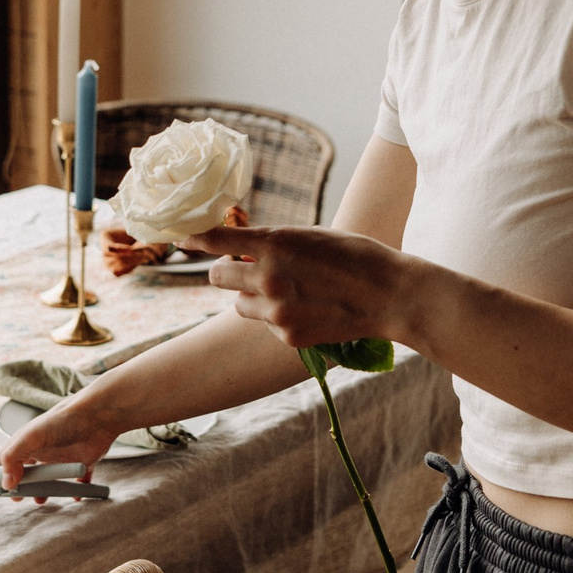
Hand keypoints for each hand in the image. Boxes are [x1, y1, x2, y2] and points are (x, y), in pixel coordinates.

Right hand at [0, 397, 119, 496]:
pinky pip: (77, 482)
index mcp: (25, 444)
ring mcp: (60, 459)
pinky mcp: (80, 464)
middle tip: (18, 498)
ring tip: (40, 499)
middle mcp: (41, 452)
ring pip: (47, 479)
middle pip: (24, 473)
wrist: (98, 416)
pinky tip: (75, 494)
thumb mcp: (31, 436)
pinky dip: (76, 489)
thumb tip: (6, 484)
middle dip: (19, 487)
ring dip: (44, 491)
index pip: (2, 461)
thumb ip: (13, 457)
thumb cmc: (63, 421)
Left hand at [193, 224, 417, 352]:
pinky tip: (306, 309)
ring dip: (251, 295)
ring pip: (239, 303)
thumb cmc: (355, 256)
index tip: (182, 238)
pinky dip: (276, 317)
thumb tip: (242, 248)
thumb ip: (274, 243)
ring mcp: (277, 311)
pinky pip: (265, 323)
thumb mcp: (311, 236)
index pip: (216, 240)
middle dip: (226, 270)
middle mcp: (269, 278)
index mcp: (275, 244)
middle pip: (217, 276)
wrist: (390, 295)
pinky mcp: (287, 336)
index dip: (194, 238)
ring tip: (285, 290)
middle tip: (241, 267)